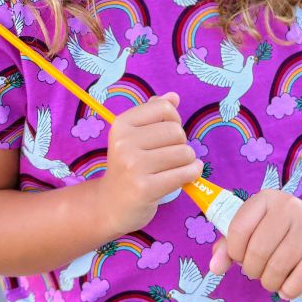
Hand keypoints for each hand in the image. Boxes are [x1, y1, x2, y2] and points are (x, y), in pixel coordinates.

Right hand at [99, 92, 203, 235]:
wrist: (110, 205)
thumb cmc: (127, 166)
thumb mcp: (133, 136)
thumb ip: (153, 113)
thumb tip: (173, 96)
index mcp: (121, 124)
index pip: (164, 108)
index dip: (173, 120)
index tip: (166, 135)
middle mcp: (124, 142)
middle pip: (176, 131)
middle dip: (181, 143)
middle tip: (170, 156)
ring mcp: (133, 165)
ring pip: (184, 152)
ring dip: (187, 161)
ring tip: (175, 168)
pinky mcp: (145, 188)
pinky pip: (184, 173)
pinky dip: (192, 173)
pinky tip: (186, 176)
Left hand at [208, 190, 301, 300]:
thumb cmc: (281, 230)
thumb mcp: (255, 227)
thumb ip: (229, 244)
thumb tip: (214, 267)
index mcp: (266, 198)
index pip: (238, 229)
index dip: (234, 252)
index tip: (239, 257)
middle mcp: (288, 207)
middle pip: (257, 252)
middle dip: (252, 270)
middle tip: (257, 271)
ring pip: (277, 269)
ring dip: (269, 282)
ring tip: (271, 279)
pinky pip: (298, 281)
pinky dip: (287, 290)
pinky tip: (287, 286)